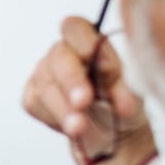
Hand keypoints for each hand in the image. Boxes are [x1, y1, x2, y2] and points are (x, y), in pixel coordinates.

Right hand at [22, 16, 154, 164]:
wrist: (113, 136)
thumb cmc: (123, 105)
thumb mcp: (132, 93)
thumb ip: (121, 83)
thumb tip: (112, 78)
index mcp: (88, 40)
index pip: (76, 28)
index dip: (85, 44)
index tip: (104, 67)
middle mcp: (62, 53)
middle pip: (59, 58)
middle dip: (72, 81)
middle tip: (83, 101)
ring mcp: (43, 74)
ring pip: (46, 85)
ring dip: (63, 108)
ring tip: (79, 127)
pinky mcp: (32, 98)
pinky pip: (36, 104)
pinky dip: (55, 118)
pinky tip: (71, 127)